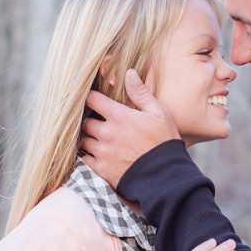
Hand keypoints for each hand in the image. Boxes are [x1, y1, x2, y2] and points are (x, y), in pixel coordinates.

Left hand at [81, 69, 180, 187]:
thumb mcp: (159, 113)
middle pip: (86, 121)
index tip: (95, 100)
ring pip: (85, 140)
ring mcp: (102, 152)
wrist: (166, 177)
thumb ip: (141, 93)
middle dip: (92, 120)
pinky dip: (91, 155)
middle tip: (102, 122)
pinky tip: (102, 154)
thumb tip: (128, 73)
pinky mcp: (101, 170)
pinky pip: (86, 159)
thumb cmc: (164, 143)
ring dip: (91, 138)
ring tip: (103, 139)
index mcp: (119, 116)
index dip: (91, 97)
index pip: (92, 99)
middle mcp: (106, 133)